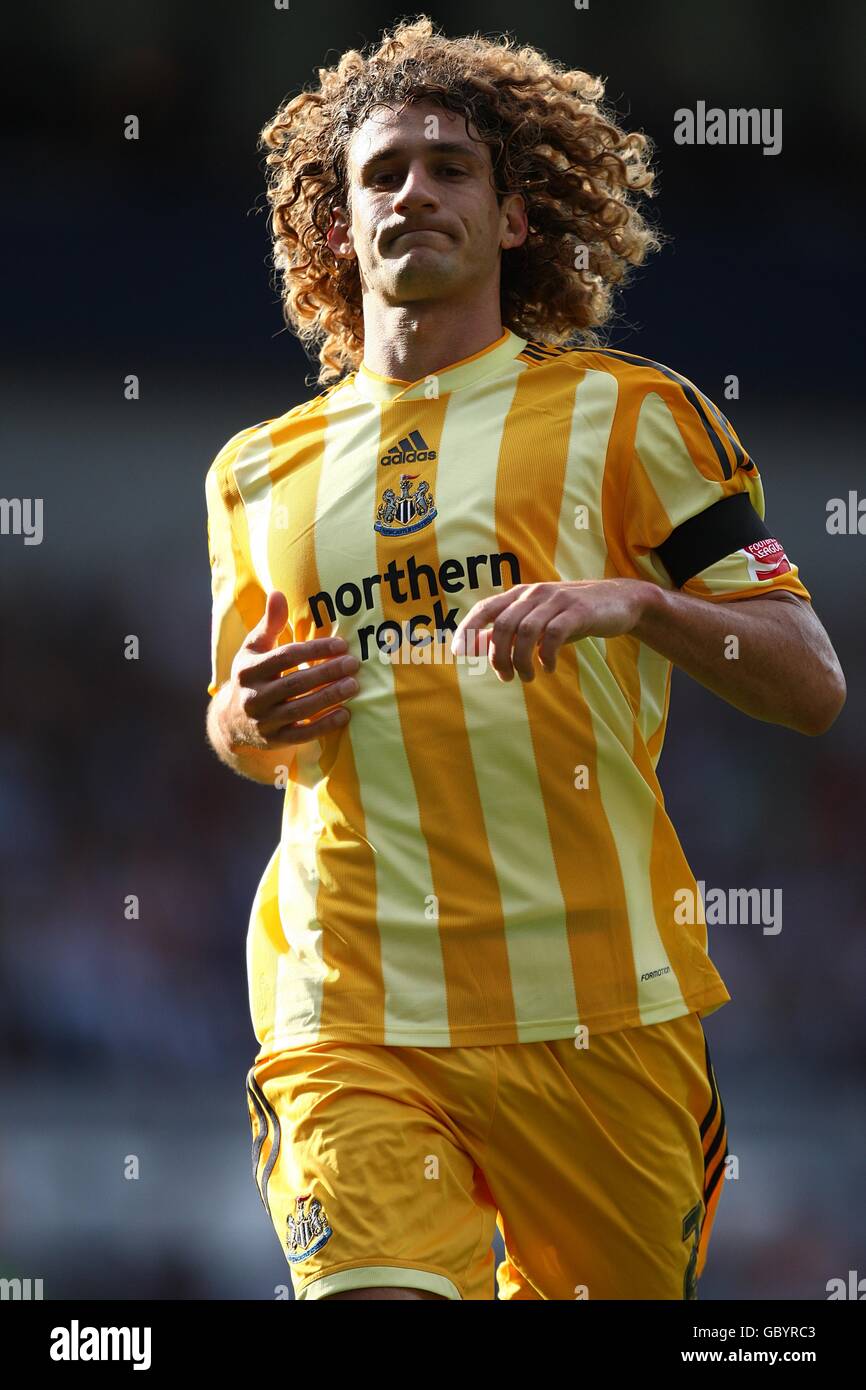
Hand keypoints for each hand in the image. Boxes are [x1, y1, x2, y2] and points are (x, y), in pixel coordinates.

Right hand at [218, 590, 359, 748]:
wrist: (230, 721)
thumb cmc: (250, 676)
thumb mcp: (254, 649)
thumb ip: (269, 624)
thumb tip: (278, 593)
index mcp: (248, 670)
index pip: (286, 657)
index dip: (314, 649)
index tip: (341, 645)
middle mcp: (253, 697)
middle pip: (295, 683)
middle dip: (326, 673)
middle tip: (353, 664)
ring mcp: (263, 721)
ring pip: (300, 709)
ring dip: (329, 697)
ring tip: (354, 686)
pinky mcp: (275, 740)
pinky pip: (302, 734)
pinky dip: (324, 725)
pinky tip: (345, 714)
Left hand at [450, 579, 656, 681]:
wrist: (619, 602)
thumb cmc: (571, 615)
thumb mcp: (537, 622)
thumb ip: (507, 632)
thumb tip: (475, 646)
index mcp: (521, 595)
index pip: (485, 609)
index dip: (468, 629)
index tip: (457, 652)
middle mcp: (535, 594)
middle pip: (502, 626)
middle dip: (499, 656)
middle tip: (507, 677)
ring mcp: (556, 601)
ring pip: (525, 631)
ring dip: (522, 660)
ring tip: (528, 677)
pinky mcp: (577, 612)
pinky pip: (553, 635)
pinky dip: (546, 655)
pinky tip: (548, 667)